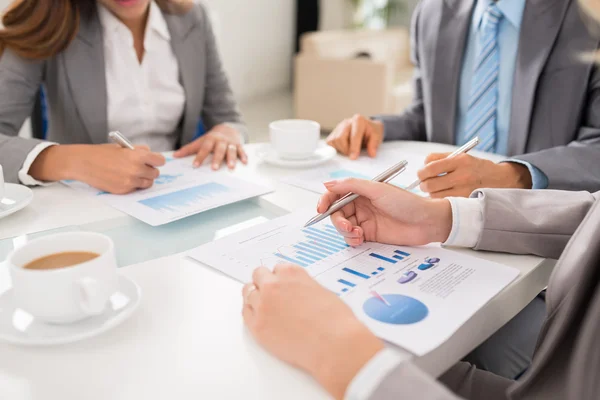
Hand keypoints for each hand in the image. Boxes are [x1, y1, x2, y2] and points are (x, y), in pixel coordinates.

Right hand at [29, 144, 165, 193]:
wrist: (83, 163)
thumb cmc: (101, 153)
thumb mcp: (122, 147)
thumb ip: (139, 150)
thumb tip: (150, 153)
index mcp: (137, 156)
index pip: (159, 161)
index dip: (157, 160)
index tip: (154, 160)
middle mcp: (136, 170)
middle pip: (155, 174)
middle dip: (150, 170)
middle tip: (142, 167)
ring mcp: (130, 182)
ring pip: (147, 183)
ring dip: (143, 179)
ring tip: (132, 173)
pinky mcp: (123, 190)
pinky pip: (135, 189)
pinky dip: (133, 185)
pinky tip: (123, 178)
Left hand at [173, 123, 246, 169]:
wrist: (228, 128)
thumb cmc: (212, 138)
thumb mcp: (201, 141)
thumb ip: (189, 149)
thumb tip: (175, 155)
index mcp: (211, 139)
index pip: (204, 148)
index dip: (200, 156)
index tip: (195, 165)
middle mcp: (221, 141)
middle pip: (219, 149)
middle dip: (217, 159)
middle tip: (214, 168)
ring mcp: (231, 143)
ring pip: (231, 150)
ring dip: (231, 159)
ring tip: (231, 167)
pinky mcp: (239, 145)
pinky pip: (242, 151)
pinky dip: (243, 156)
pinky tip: (244, 162)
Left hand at [243, 265, 383, 399]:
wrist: (334, 344)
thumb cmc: (335, 321)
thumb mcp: (321, 291)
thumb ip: (302, 287)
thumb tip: (296, 293)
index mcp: (291, 273)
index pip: (277, 268)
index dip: (280, 278)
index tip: (282, 285)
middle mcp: (273, 285)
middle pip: (258, 275)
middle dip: (264, 283)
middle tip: (271, 294)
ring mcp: (262, 305)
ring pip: (248, 292)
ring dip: (256, 297)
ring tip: (265, 307)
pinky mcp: (257, 326)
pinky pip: (245, 313)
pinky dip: (252, 313)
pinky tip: (261, 318)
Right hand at [318, 178, 452, 246]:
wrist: (427, 222)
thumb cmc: (407, 202)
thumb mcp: (377, 189)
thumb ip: (351, 186)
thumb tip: (328, 184)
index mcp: (362, 191)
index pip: (336, 194)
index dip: (326, 200)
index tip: (321, 208)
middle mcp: (361, 205)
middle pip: (337, 213)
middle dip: (338, 221)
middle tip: (347, 227)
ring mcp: (365, 220)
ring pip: (343, 227)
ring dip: (345, 232)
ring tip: (358, 234)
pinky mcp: (370, 235)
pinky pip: (352, 238)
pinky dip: (352, 240)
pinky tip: (361, 239)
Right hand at [326, 114, 383, 159]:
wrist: (367, 128)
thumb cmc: (371, 132)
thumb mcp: (377, 136)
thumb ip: (374, 144)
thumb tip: (371, 154)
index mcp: (358, 120)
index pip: (354, 135)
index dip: (354, 148)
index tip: (353, 157)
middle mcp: (346, 122)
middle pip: (340, 138)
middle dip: (346, 150)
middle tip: (353, 154)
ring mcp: (338, 127)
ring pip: (334, 141)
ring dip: (341, 149)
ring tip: (349, 149)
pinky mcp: (333, 133)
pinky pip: (329, 142)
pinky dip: (335, 148)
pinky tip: (343, 148)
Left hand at [417, 153, 532, 197]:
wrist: (500, 180)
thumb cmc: (476, 167)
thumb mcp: (461, 156)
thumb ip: (440, 158)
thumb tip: (423, 165)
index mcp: (460, 161)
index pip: (430, 167)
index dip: (421, 172)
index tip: (421, 174)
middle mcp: (462, 176)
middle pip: (429, 184)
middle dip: (423, 184)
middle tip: (426, 183)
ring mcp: (464, 190)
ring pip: (435, 196)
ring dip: (432, 193)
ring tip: (438, 189)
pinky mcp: (466, 201)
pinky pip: (445, 203)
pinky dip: (441, 200)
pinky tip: (445, 195)